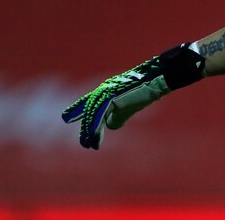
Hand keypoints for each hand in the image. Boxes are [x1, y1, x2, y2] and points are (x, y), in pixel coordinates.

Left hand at [62, 43, 204, 149]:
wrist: (157, 81)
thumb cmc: (146, 91)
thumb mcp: (130, 106)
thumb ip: (118, 115)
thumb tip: (108, 125)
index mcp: (107, 90)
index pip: (90, 101)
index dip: (78, 109)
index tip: (67, 117)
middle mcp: (103, 90)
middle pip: (90, 110)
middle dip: (86, 127)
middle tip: (84, 142)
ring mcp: (106, 94)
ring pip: (93, 115)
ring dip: (90, 132)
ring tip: (89, 145)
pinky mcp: (111, 99)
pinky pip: (99, 117)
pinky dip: (95, 129)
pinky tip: (94, 139)